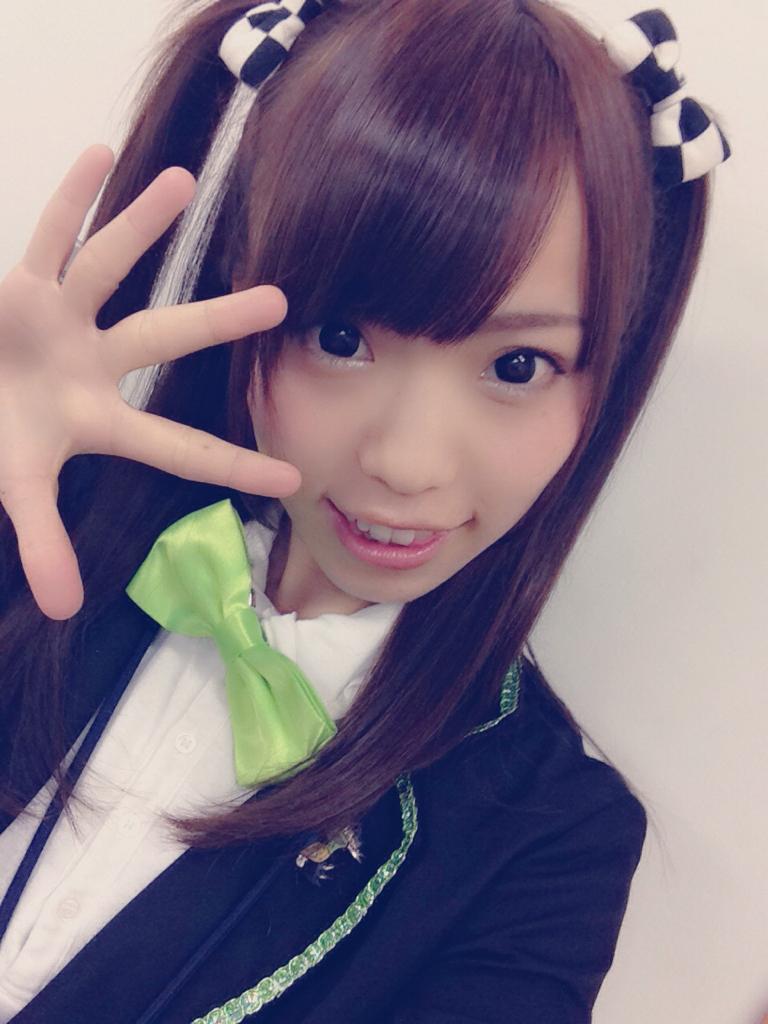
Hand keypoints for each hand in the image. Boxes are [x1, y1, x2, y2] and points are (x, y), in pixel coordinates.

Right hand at [0, 144, 300, 621]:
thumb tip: (64, 612)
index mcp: (100, 420)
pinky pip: (45, 234)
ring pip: (106, 266)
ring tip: (181, 179)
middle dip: (216, 323)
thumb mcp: (18, 488)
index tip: (296, 480)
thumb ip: (44, 542)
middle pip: (162, 338)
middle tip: (280, 301)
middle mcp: (93, 361)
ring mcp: (60, 318)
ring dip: (138, 226)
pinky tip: (104, 153)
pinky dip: (69, 199)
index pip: (177, 447)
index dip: (232, 464)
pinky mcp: (21, 285)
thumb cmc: (2, 432)